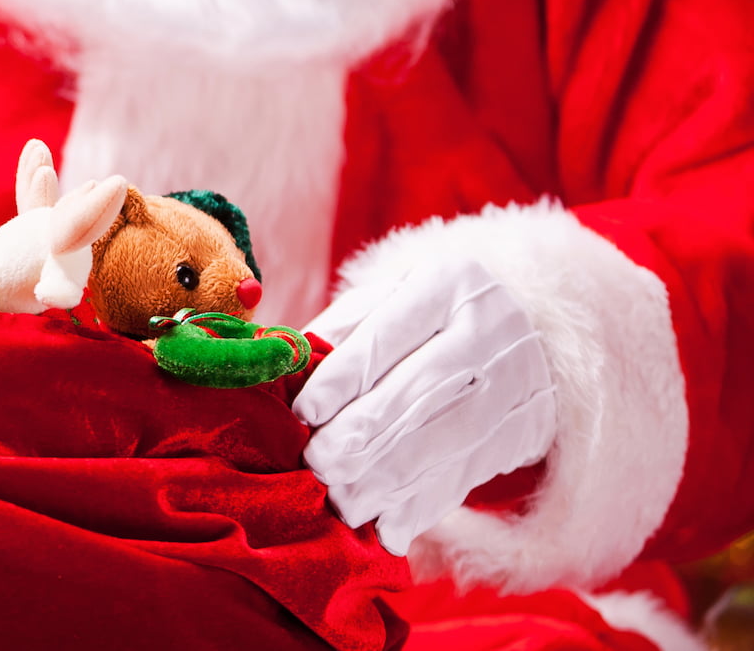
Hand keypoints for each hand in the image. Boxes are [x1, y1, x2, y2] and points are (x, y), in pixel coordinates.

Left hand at [291, 255, 557, 555]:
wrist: (527, 329)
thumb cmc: (425, 314)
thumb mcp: (386, 298)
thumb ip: (338, 330)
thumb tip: (287, 373)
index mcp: (444, 285)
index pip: (388, 336)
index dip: (343, 379)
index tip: (304, 414)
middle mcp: (487, 330)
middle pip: (418, 393)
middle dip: (361, 437)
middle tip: (317, 466)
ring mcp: (514, 383)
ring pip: (443, 442)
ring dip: (387, 483)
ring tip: (341, 505)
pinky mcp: (521, 431)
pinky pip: (467, 475)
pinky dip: (423, 508)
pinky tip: (388, 530)